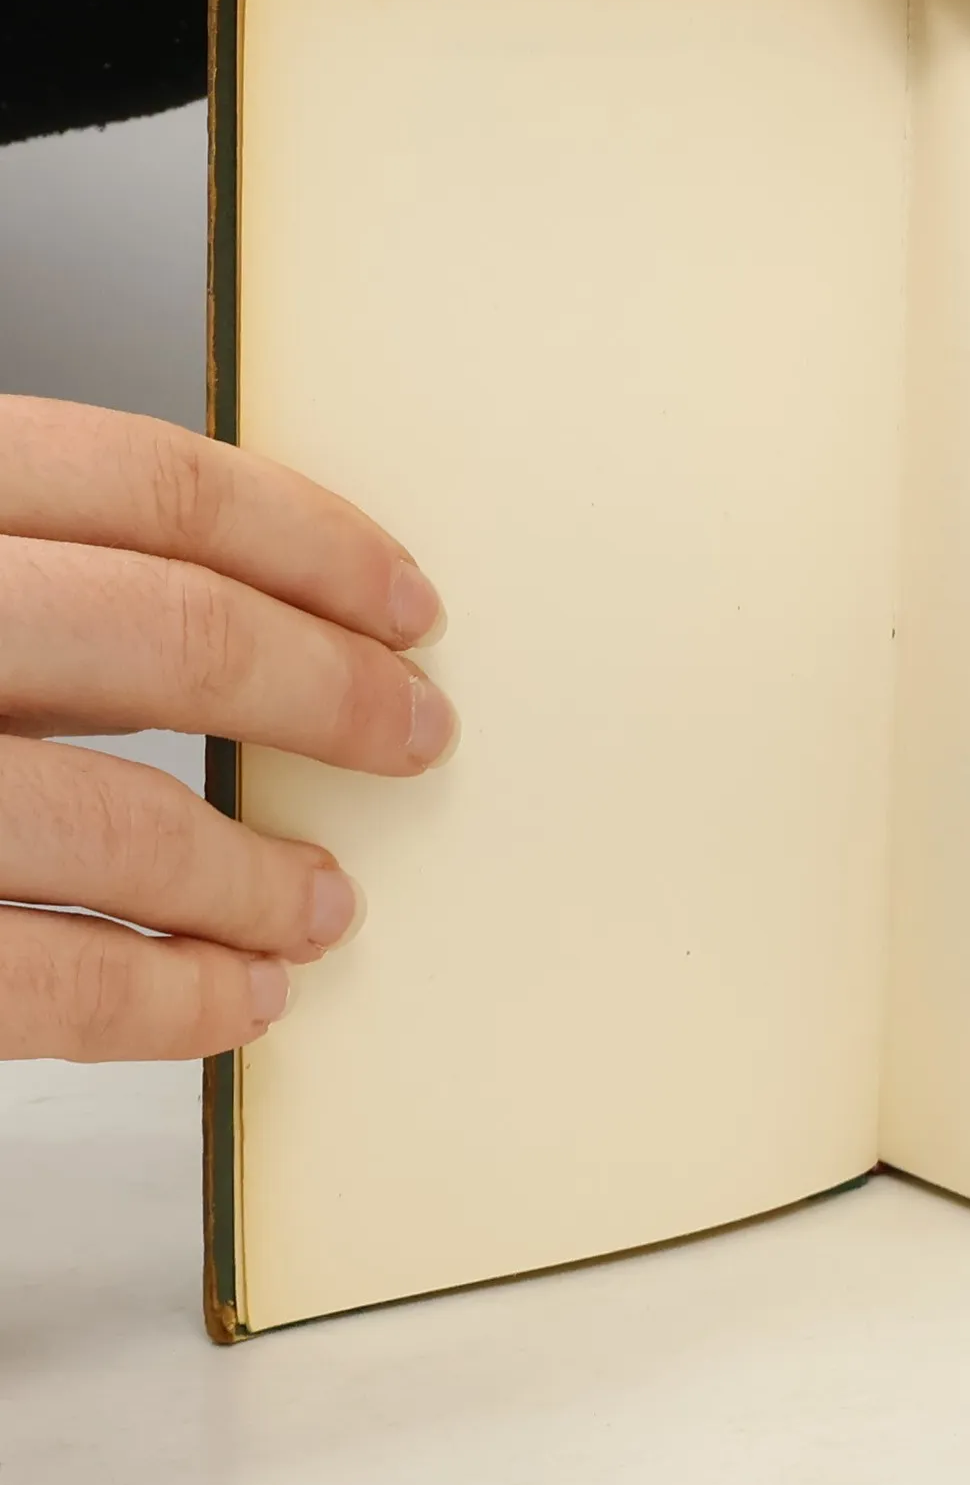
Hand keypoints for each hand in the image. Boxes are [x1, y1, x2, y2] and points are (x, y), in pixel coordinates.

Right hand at [0, 398, 456, 1061]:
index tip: (406, 603)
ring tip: (329, 904)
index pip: (149, 484)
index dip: (311, 541)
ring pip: (115, 819)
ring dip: (257, 874)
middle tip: (416, 733)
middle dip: (329, 691)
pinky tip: (238, 1000)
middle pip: (169, 631)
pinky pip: (33, 983)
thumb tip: (245, 630)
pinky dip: (167, 1000)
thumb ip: (30, 585)